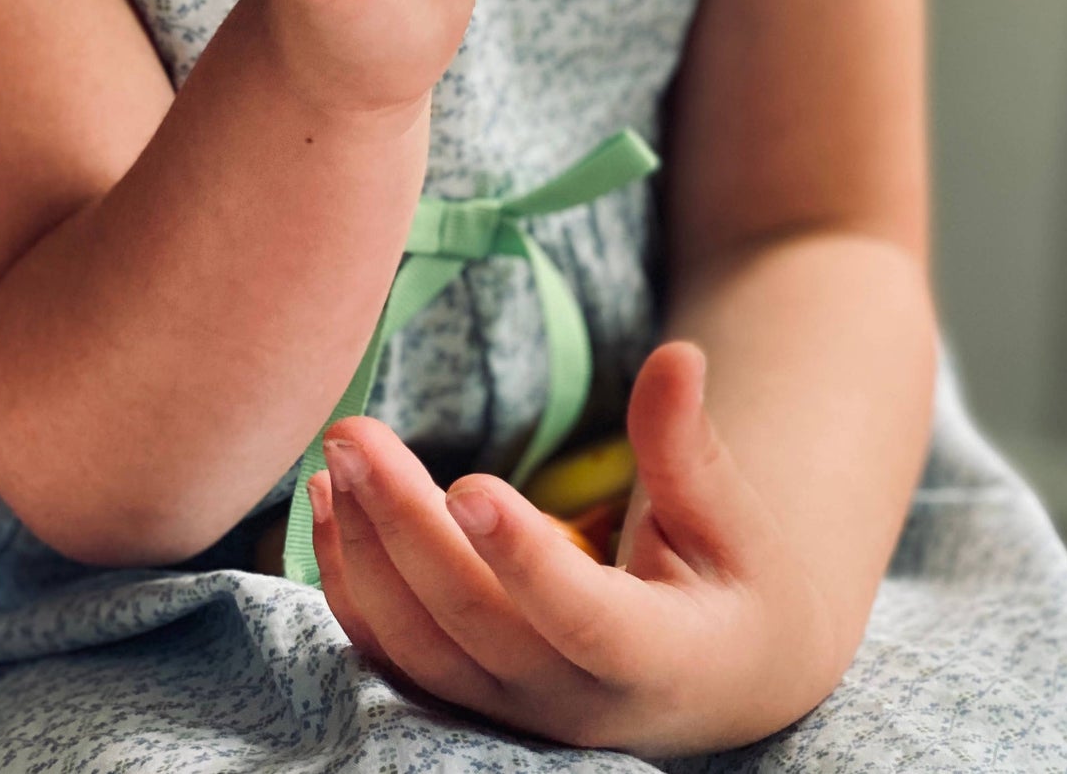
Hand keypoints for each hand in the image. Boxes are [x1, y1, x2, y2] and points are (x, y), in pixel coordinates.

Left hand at [309, 339, 839, 755]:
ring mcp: (516, 714)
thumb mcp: (734, 520)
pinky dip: (350, 589)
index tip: (467, 481)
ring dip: (364, 551)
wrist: (728, 686)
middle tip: (355, 432)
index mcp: (657, 658)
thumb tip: (677, 353)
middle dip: (403, 524)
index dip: (523, 557)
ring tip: (335, 457)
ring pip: (420, 645)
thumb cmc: (740, 587)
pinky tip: (325, 506)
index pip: (581, 616)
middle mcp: (575, 702)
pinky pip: (397, 656)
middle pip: (472, 622)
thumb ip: (688, 447)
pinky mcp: (475, 701)